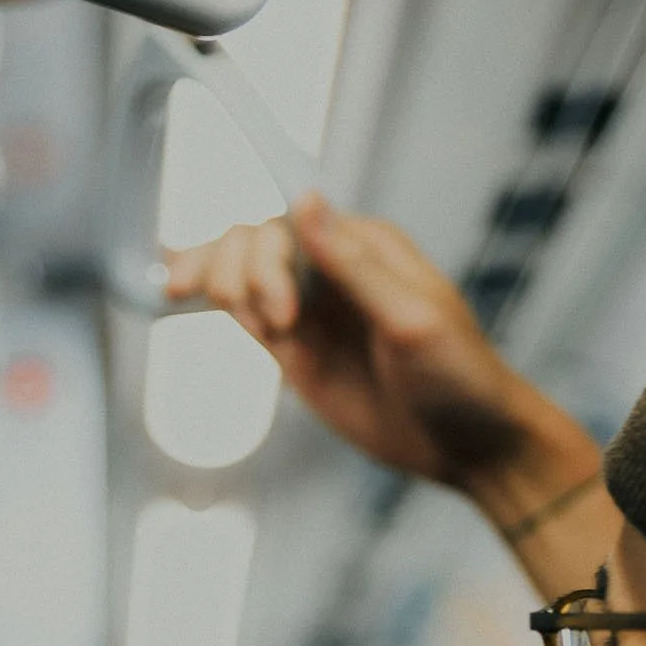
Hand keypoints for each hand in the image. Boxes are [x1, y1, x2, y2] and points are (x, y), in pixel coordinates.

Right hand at [166, 196, 581, 500]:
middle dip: (244, 273)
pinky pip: (242, 311)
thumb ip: (352, 265)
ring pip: (238, 270)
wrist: (468, 445)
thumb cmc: (460, 376)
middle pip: (252, 239)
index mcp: (364, 245)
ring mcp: (309, 309)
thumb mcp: (411, 319)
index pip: (289, 217)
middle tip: (278, 326)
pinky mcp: (295, 350)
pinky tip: (177, 293)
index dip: (264, 249)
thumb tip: (306, 199)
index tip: (276, 308)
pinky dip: (215, 302)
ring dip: (224, 286)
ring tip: (263, 329)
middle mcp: (331, 268)